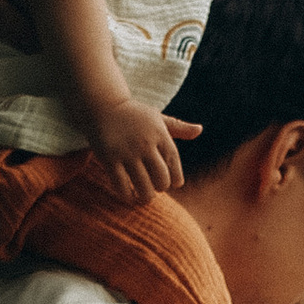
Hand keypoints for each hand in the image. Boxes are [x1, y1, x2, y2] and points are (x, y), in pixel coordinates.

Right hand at [81, 93, 198, 205]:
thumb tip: (199, 130)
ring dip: (145, 196)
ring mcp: (127, 152)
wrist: (103, 106)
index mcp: (160, 134)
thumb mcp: (157, 118)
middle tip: (156, 188)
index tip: (174, 183)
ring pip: (143, 186)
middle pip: (161, 178)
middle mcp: (145, 144)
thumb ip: (179, 127)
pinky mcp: (109, 159)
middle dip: (161, 187)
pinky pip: (121, 186)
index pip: (174, 163)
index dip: (176, 178)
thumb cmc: (134, 115)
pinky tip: (128, 196)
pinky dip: (127, 196)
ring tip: (144, 197)